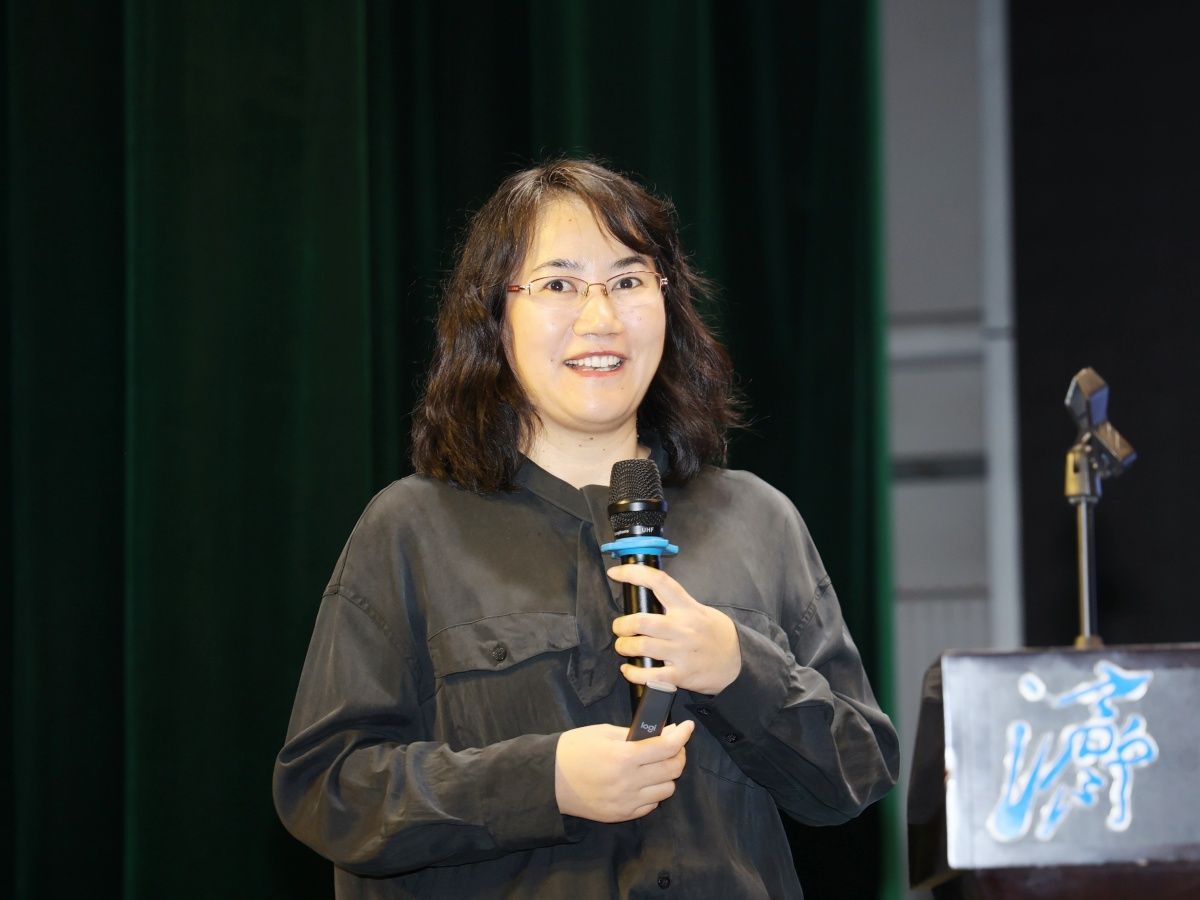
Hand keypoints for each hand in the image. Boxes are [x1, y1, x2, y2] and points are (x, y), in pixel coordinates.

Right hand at [555, 721, 694, 821]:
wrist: (549, 780)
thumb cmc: (574, 749)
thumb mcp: (603, 732)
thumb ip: (634, 734)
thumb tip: (663, 732)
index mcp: (623, 756)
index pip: (666, 747)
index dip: (682, 735)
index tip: (687, 727)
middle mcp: (628, 782)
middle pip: (672, 769)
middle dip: (678, 754)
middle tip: (672, 745)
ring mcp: (626, 801)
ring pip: (667, 790)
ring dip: (667, 775)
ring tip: (655, 764)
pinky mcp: (621, 815)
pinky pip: (651, 805)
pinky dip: (653, 791)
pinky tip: (643, 781)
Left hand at [609, 564, 741, 695]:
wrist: (738, 662)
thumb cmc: (714, 634)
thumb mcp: (700, 610)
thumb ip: (676, 604)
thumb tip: (646, 593)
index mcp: (687, 607)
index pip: (658, 582)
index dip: (633, 574)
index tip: (615, 573)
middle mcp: (683, 628)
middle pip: (642, 621)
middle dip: (622, 625)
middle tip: (619, 628)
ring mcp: (682, 652)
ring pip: (642, 646)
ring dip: (624, 646)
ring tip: (623, 646)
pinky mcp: (681, 675)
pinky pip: (650, 676)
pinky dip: (633, 673)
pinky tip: (628, 669)